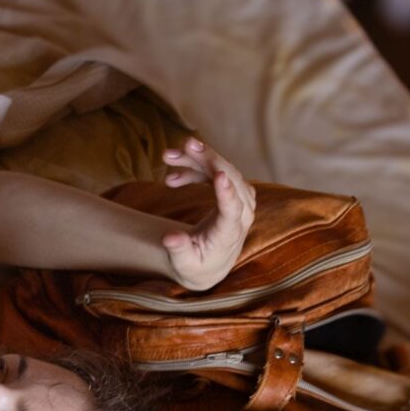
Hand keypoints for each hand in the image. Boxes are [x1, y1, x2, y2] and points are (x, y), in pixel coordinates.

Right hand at [159, 138, 256, 291]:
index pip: (233, 210)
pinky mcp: (233, 192)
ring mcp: (239, 200)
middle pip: (231, 180)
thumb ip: (179, 250)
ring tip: (168, 156)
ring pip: (223, 170)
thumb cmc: (196, 265)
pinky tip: (172, 176)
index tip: (219, 175)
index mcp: (229, 234)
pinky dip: (196, 167)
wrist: (210, 263)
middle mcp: (241, 214)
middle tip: (185, 145)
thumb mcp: (184, 265)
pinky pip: (217, 172)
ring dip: (197, 159)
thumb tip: (169, 237)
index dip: (228, 193)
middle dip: (208, 159)